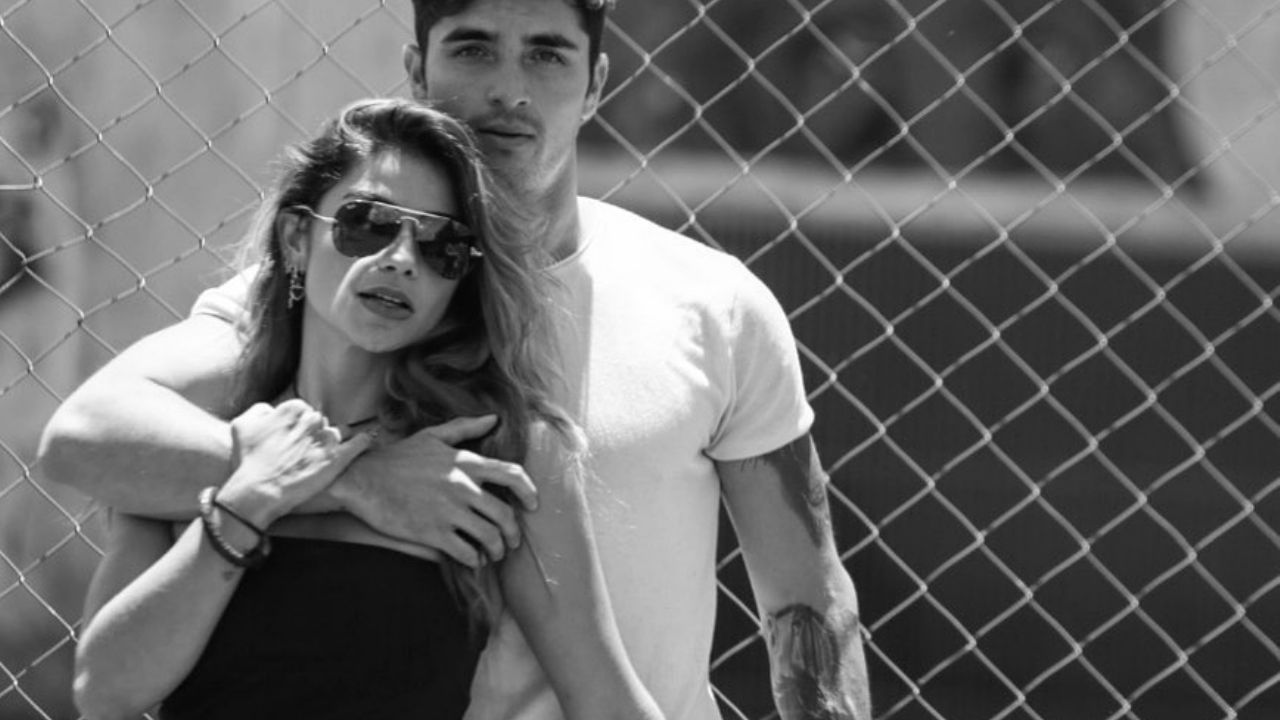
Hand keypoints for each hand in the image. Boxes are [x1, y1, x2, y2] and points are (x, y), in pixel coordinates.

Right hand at [221, 400, 371, 525]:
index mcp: (291, 410)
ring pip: (339, 431)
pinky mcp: (338, 458)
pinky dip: (364, 440)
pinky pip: (360, 442)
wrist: (259, 491)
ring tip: (327, 453)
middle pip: (320, 421)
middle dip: (314, 434)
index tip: (293, 438)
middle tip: (305, 451)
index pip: (303, 410)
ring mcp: (326, 439)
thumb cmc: (248, 462)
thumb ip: (260, 410)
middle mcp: (311, 421)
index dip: (298, 426)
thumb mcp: (242, 426)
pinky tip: (367, 441)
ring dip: (333, 440)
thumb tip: (272, 410)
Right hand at [334, 414, 538, 567]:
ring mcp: (449, 511)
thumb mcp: (432, 437)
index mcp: (466, 463)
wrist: (362, 480)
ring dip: (496, 550)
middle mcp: (463, 487)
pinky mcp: (433, 533)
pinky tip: (472, 560)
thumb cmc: (397, 458)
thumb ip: (465, 428)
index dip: (529, 491)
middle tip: (511, 542)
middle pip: (505, 515)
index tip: (533, 505)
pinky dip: (474, 560)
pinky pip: (466, 553)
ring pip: (489, 537)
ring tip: (492, 553)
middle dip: (513, 533)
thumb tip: (493, 419)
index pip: (512, 475)